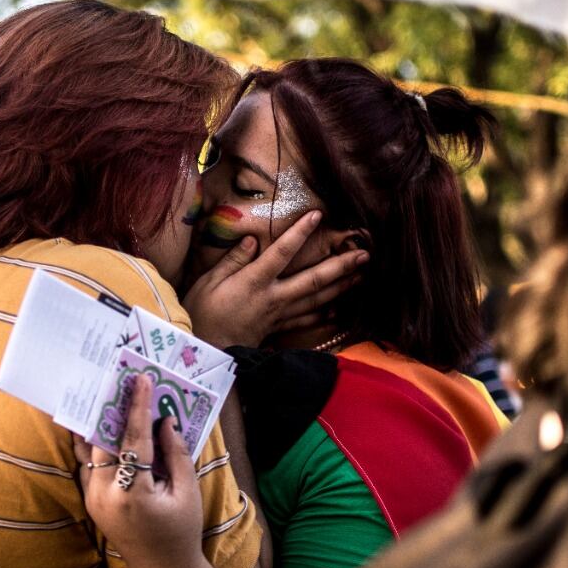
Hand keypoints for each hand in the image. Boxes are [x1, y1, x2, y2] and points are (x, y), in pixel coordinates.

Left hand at [75, 375, 205, 567]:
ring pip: (89, 452)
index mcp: (131, 493)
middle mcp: (104, 495)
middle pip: (102, 441)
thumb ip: (175, 453)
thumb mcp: (187, 491)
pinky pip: (88, 465)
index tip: (140, 380)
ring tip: (104, 395)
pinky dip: (94, 444)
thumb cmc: (181, 532)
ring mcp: (92, 499)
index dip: (137, 407)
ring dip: (97, 424)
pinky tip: (100, 425)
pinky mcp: (90, 502)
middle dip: (112, 410)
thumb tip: (165, 420)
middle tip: (118, 381)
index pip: (133, 439)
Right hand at [182, 211, 368, 347]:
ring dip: (341, 287)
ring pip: (317, 299)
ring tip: (362, 275)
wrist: (206, 352)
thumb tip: (252, 239)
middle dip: (341, 266)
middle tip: (364, 254)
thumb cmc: (203, 313)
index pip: (282, 252)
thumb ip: (232, 260)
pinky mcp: (279, 327)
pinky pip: (307, 321)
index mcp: (255, 281)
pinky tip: (339, 310)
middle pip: (313, 279)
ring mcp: (280, 314)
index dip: (300, 233)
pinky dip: (324, 315)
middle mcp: (274, 297)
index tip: (318, 215)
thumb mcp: (208, 282)